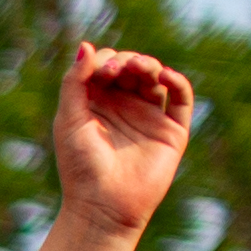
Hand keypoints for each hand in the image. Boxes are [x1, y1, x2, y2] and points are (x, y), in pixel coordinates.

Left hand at [55, 41, 197, 235]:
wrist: (103, 205)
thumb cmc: (80, 166)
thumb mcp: (69, 120)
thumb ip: (74, 82)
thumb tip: (86, 45)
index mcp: (95, 104)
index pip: (104, 67)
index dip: (103, 61)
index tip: (99, 71)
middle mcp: (123, 107)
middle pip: (131, 68)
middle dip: (126, 61)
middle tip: (117, 70)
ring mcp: (148, 117)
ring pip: (155, 78)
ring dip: (149, 66)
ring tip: (140, 69)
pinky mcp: (172, 130)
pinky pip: (182, 98)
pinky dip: (177, 81)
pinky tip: (164, 76)